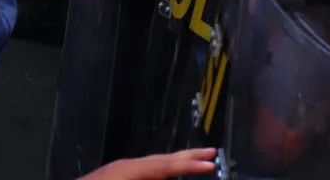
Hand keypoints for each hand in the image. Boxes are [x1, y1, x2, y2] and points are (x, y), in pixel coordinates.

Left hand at [79, 149, 218, 178]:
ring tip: (197, 161)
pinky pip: (146, 170)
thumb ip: (154, 173)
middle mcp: (124, 166)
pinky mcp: (116, 176)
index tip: (211, 163)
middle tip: (212, 153)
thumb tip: (171, 169)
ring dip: (177, 163)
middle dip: (188, 156)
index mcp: (128, 170)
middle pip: (163, 160)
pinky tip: (169, 173)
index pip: (167, 165)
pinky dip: (163, 169)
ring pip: (155, 164)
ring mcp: (120, 170)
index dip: (190, 164)